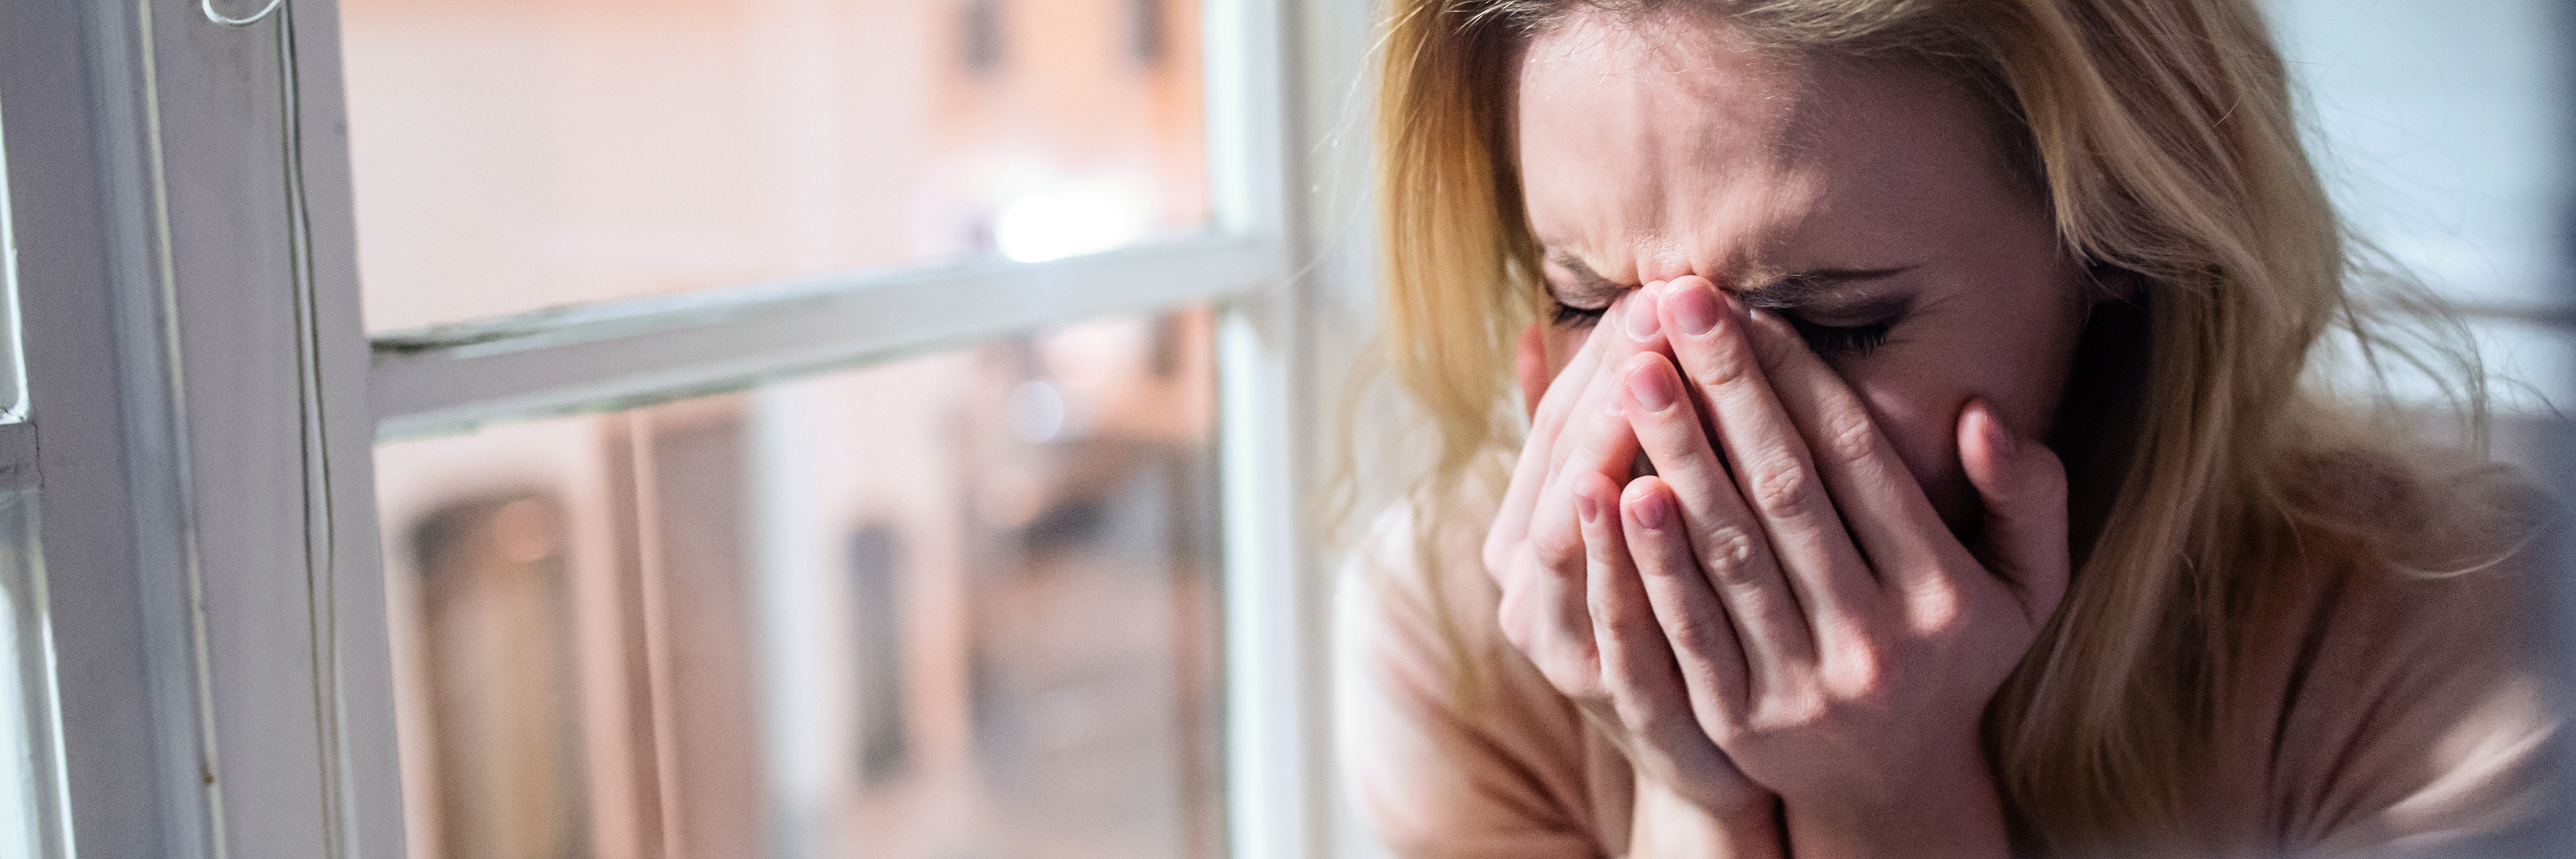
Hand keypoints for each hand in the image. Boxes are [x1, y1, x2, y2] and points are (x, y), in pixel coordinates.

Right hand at [1483, 288, 1778, 847]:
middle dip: (1611, 380)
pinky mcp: (1614, 699)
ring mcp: (1563, 645)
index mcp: (1522, 533)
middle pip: (1562, 465)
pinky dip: (1619, 555)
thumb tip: (1532, 329)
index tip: (1656, 286)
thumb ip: (1584, 437)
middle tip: (1662, 303)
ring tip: (1641, 370)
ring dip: (1606, 444)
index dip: (1602, 351)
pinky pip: (1610, 615)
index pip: (1555, 421)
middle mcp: (1525, 588)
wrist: (1710, 756)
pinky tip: (1639, 491)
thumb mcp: (1629, 518)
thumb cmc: (1677, 610)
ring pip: (1572, 532)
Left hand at [1609, 277, 2068, 857]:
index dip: (1798, 378)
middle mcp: (1876, 642)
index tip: (1747, 306)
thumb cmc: (1955, 652)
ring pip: (1729, 552)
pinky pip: (1685, 626)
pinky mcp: (1737, 722)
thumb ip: (2029, 497)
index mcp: (1945, 596)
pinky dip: (1649, 557)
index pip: (1857, 461)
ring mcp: (1803, 686)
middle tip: (1673, 302)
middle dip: (1725, 390)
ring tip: (1634, 369)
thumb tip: (1982, 414)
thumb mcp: (2028, 584)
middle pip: (1785, 492)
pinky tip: (1612, 487)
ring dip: (1677, 453)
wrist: (1892, 784)